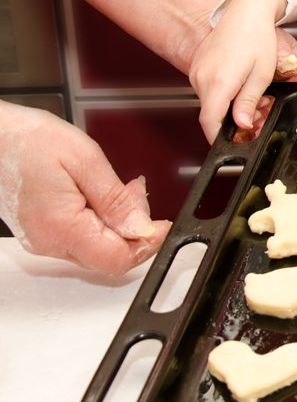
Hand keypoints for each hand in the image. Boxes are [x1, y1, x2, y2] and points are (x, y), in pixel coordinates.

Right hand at [0, 102, 169, 274]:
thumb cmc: (29, 141)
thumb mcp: (85, 160)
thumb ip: (116, 199)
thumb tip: (142, 227)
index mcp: (61, 227)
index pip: (116, 260)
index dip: (147, 244)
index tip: (162, 225)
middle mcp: (49, 242)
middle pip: (110, 255)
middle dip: (135, 228)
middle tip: (138, 193)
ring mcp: (43, 240)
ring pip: (98, 247)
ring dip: (119, 222)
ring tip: (122, 188)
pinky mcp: (42, 233)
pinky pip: (82, 238)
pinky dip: (100, 220)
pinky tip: (101, 194)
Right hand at [190, 0, 296, 142]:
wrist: (246, 11)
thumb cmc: (257, 37)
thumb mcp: (261, 73)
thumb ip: (248, 102)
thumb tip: (241, 125)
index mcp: (219, 82)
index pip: (210, 122)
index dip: (219, 139)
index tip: (231, 146)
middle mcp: (202, 77)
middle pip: (211, 113)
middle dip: (231, 121)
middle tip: (256, 114)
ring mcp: (197, 71)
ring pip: (209, 102)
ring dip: (227, 106)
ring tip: (252, 94)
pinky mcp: (197, 66)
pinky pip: (207, 89)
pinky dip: (222, 94)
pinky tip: (240, 83)